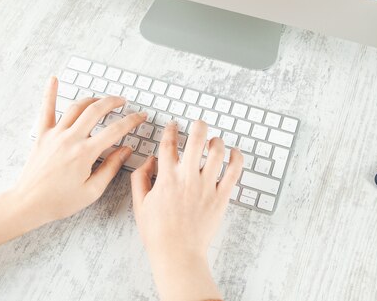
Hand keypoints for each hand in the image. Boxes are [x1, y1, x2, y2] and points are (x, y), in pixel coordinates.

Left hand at [0, 76, 145, 257]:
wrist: (27, 204)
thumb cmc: (59, 201)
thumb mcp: (92, 190)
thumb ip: (110, 167)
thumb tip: (125, 150)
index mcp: (85, 153)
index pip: (115, 130)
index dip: (132, 121)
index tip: (140, 116)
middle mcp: (70, 139)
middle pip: (96, 111)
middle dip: (113, 102)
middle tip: (123, 102)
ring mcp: (55, 134)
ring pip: (76, 107)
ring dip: (92, 99)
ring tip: (102, 99)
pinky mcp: (42, 135)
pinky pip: (46, 110)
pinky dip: (50, 93)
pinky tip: (54, 80)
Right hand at [131, 120, 242, 300]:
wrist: (178, 253)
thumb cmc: (158, 232)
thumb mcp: (140, 204)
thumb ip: (140, 178)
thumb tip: (150, 161)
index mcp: (166, 178)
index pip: (168, 145)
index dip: (171, 130)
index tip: (174, 125)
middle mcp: (187, 178)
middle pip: (197, 140)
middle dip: (198, 126)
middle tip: (199, 124)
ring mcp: (206, 186)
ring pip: (217, 152)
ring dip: (216, 141)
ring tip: (214, 141)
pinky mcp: (221, 197)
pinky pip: (234, 171)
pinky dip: (236, 157)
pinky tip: (234, 152)